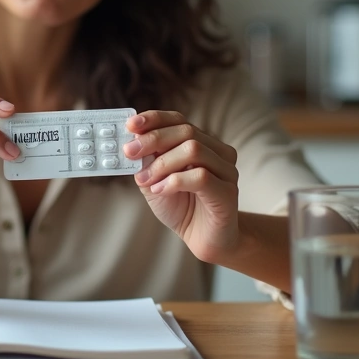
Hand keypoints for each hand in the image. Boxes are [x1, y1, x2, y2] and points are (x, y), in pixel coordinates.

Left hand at [126, 110, 239, 264]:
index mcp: (201, 143)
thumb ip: (146, 163)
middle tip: (130, 152)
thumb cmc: (181, 208)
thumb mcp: (154, 181)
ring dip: (162, 163)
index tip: (130, 125)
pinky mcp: (228, 192)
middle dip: (153, 140)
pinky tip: (160, 190)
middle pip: (186, 131)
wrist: (204, 240)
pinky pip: (201, 177)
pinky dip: (174, 181)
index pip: (179, 120)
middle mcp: (218, 152)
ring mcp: (226, 170)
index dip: (154, 119)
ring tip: (145, 180)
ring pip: (194, 150)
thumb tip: (131, 144)